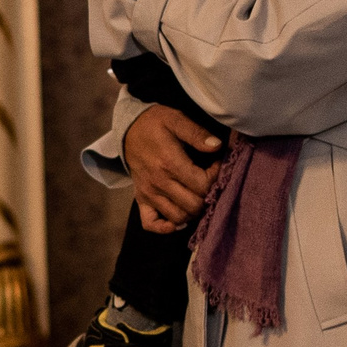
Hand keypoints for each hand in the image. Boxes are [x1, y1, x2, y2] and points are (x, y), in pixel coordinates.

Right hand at [124, 105, 222, 229]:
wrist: (129, 129)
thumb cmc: (156, 123)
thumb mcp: (176, 119)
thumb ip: (197, 133)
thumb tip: (217, 146)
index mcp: (169, 163)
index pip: (202, 185)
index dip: (216, 177)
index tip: (216, 165)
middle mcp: (158, 182)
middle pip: (194, 205)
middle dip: (207, 196)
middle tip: (208, 181)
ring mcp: (149, 193)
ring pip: (178, 217)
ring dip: (192, 211)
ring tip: (197, 195)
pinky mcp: (141, 199)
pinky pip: (151, 224)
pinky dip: (166, 227)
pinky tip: (178, 219)